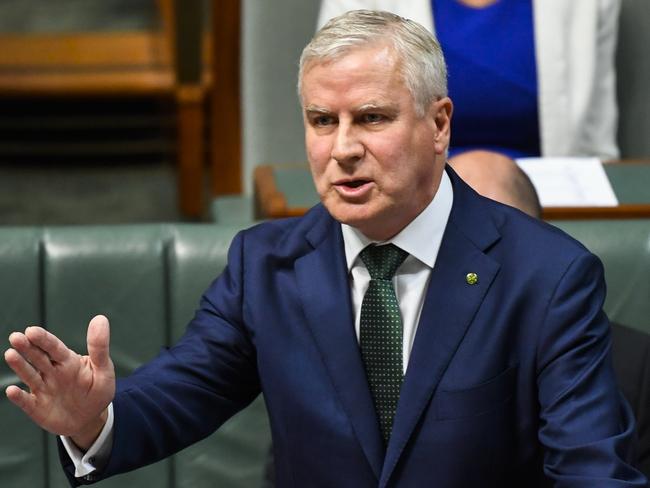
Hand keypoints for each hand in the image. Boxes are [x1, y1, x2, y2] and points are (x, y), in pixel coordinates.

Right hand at [4, 315, 115, 448]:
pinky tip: (12, 390)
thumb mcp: (104, 369)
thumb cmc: (98, 391)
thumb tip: (100, 318)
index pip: (54, 347)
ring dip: (19, 365)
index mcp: (68, 361)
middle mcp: (52, 372)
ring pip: (29, 375)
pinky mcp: (37, 407)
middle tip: (16, 336)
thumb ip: (100, 347)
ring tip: (10, 353)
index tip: (32, 330)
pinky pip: (26, 401)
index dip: (44, 339)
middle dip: (27, 347)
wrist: (90, 419)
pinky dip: (19, 397)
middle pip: (38, 357)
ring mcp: (43, 389)